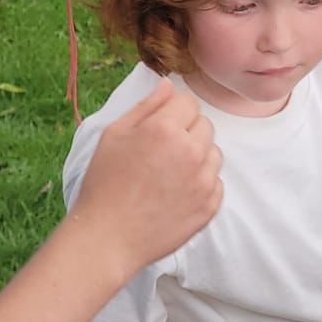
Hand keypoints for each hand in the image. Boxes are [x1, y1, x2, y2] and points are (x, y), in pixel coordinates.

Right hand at [72, 81, 222, 280]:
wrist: (109, 237)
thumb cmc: (104, 184)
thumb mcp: (114, 135)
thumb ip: (146, 106)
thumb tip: (169, 85)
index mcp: (165, 129)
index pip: (188, 102)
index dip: (173, 112)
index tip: (159, 128)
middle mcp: (191, 151)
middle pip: (205, 125)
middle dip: (187, 132)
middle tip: (162, 153)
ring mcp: (203, 181)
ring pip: (214, 153)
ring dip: (198, 157)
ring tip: (170, 174)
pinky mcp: (210, 206)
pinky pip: (216, 183)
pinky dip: (202, 184)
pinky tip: (177, 193)